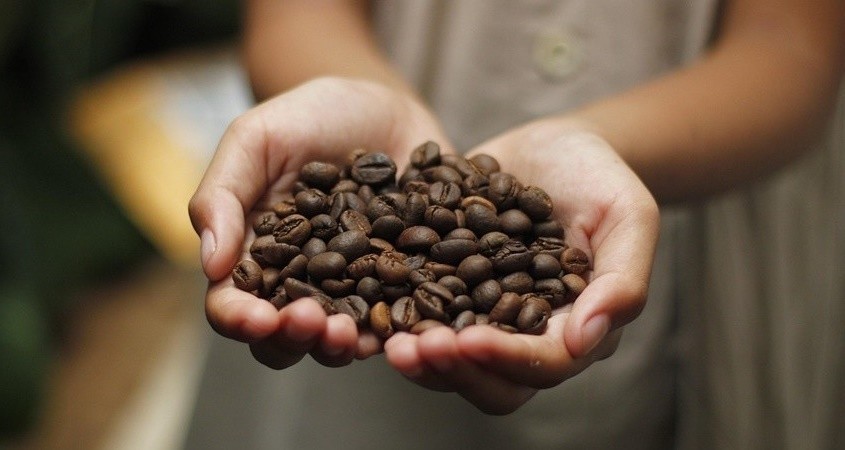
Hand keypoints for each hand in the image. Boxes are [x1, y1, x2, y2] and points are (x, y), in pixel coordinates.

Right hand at [188, 77, 449, 368]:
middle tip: (312, 322)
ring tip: (354, 334)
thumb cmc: (307, 118)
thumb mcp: (255, 140)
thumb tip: (211, 265)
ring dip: (343, 346)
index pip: (233, 304)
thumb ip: (223, 194)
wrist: (381, 106)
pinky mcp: (402, 284)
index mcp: (255, 258)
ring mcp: (353, 289)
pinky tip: (406, 330)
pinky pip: (401, 319)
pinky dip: (401, 332)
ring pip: (341, 339)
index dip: (239, 319)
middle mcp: (301, 284)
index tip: (257, 318)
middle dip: (294, 339)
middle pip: (286, 335)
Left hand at [383, 121, 659, 413]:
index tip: (467, 342)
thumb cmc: (600, 176)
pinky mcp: (450, 291)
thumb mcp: (628, 214)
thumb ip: (623, 277)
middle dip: (452, 369)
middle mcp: (528, 334)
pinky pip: (422, 317)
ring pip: (453, 360)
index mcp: (576, 326)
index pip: (545, 363)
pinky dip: (397, 317)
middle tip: (411, 348)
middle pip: (493, 380)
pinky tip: (367, 301)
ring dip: (420, 356)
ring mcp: (485, 316)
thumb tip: (587, 340)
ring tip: (386, 339)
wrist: (554, 146)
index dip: (507, 359)